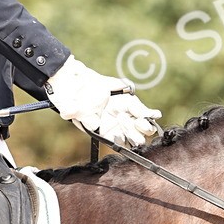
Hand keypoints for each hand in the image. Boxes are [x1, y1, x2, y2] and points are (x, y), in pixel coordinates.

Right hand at [46, 56, 161, 146]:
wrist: (76, 81)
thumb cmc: (70, 98)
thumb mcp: (68, 106)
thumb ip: (73, 113)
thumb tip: (92, 122)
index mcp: (103, 131)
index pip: (117, 142)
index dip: (123, 142)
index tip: (124, 137)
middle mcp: (116, 126)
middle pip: (132, 137)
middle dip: (136, 136)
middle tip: (135, 130)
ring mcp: (124, 115)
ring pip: (140, 127)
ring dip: (145, 126)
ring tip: (144, 123)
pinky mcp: (130, 103)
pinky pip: (143, 112)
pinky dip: (149, 113)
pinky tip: (155, 114)